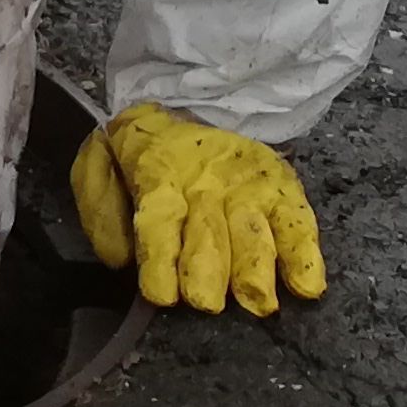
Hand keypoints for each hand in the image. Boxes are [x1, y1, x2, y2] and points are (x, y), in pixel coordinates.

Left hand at [69, 103, 328, 315]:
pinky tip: (306, 287)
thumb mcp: (100, 165)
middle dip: (207, 271)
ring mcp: (249, 188)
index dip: (160, 256)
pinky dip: (305, 256)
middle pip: (209, 234)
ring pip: (253, 232)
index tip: (162, 294)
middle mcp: (207, 184)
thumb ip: (101, 209)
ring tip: (257, 301)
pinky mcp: (282, 190)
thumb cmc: (140, 155)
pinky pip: (298, 223)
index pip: (158, 219)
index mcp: (158, 176)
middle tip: (206, 302)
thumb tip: (119, 258)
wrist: (188, 104)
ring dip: (254, 269)